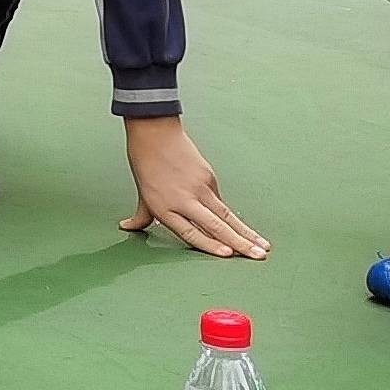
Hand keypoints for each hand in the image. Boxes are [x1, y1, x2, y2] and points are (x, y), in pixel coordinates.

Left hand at [118, 118, 268, 259]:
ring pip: (226, 215)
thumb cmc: (145, 163)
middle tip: (258, 256)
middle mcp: (184, 200)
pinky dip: (232, 217)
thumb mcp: (141, 193)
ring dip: (246, 232)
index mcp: (165, 208)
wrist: (154, 132)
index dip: (210, 245)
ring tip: (262, 247)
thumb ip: (141, 216)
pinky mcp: (209, 177)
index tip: (228, 254)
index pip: (191, 232)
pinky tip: (246, 231)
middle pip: (215, 225)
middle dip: (239, 243)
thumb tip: (127, 227)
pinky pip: (220, 202)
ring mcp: (199, 188)